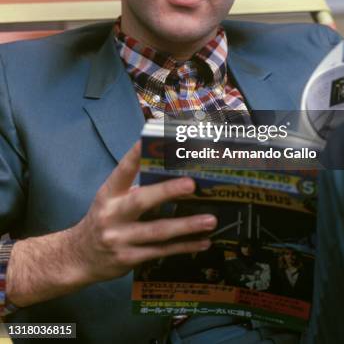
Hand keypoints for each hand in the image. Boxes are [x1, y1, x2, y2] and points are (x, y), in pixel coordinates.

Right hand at [73, 141, 215, 282]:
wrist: (79, 258)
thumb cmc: (104, 220)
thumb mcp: (110, 200)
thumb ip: (135, 188)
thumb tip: (173, 173)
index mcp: (108, 194)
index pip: (123, 171)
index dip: (135, 155)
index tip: (149, 139)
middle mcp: (112, 215)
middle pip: (141, 201)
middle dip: (168, 191)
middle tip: (192, 184)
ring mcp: (120, 239)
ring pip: (158, 231)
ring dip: (187, 226)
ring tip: (210, 220)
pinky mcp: (130, 259)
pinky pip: (162, 252)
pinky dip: (185, 247)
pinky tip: (203, 242)